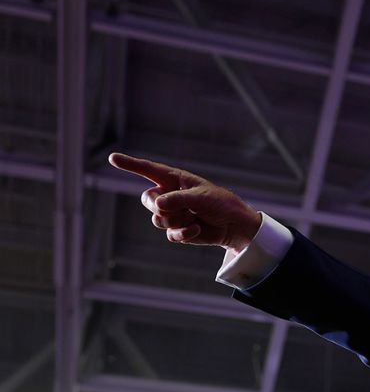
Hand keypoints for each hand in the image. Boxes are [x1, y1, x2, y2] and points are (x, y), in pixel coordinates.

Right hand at [108, 153, 261, 251]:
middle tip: (182, 208)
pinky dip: (183, 233)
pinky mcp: (178, 230)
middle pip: (147, 200)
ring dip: (175, 220)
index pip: (148, 170)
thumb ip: (178, 199)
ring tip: (193, 217)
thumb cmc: (220, 203)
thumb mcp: (200, 197)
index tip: (112, 158)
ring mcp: (172, 213)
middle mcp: (169, 195)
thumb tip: (157, 205)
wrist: (233, 225)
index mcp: (174, 179)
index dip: (130, 164)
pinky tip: (196, 228)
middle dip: (161, 206)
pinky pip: (169, 234)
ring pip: (157, 219)